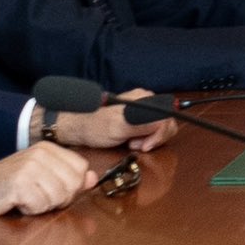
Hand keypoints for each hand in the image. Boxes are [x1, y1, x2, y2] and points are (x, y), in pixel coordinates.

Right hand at [0, 143, 97, 217]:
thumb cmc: (6, 186)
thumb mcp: (40, 177)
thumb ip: (67, 176)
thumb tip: (93, 178)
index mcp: (48, 148)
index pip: (81, 169)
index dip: (71, 187)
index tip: (51, 189)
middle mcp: (40, 153)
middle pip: (73, 184)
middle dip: (58, 199)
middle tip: (37, 197)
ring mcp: (29, 167)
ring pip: (58, 197)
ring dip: (42, 205)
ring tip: (25, 198)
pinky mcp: (19, 183)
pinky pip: (40, 206)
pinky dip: (30, 210)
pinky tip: (16, 202)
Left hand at [44, 92, 174, 153]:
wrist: (76, 128)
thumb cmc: (93, 127)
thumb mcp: (117, 127)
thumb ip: (141, 124)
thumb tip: (163, 121)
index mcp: (144, 98)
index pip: (167, 117)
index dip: (159, 135)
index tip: (144, 146)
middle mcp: (145, 100)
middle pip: (167, 122)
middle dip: (154, 138)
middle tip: (135, 145)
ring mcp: (142, 109)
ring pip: (161, 127)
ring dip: (149, 140)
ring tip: (130, 144)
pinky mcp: (137, 117)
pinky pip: (152, 130)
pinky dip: (144, 139)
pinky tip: (130, 141)